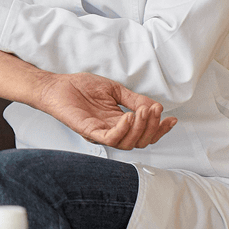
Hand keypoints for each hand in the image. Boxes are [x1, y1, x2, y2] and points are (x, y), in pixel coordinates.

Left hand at [38, 72, 176, 149]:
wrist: (57, 85)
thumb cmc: (80, 87)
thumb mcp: (114, 90)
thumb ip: (134, 99)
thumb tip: (156, 107)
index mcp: (119, 122)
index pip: (144, 133)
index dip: (160, 129)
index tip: (171, 119)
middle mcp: (112, 130)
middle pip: (140, 141)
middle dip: (152, 127)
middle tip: (154, 111)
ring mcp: (100, 133)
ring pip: (128, 143)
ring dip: (140, 128)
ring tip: (142, 112)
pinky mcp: (88, 131)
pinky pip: (109, 138)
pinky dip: (122, 130)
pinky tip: (128, 117)